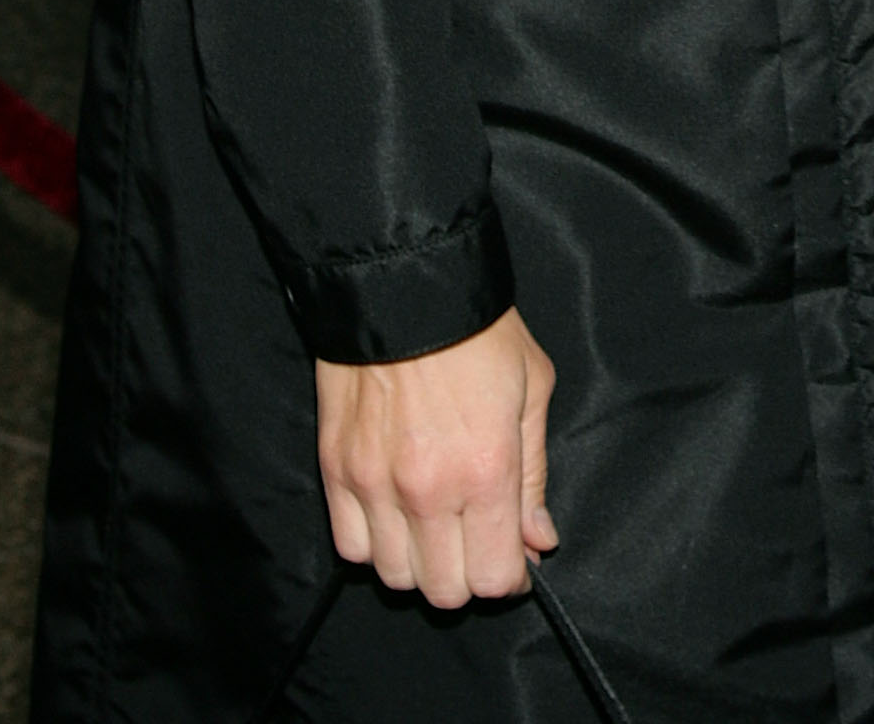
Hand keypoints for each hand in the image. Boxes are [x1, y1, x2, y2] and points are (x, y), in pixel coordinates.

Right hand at [316, 305, 557, 606]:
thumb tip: (537, 540)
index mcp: (485, 469)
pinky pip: (352, 548)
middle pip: (444, 591)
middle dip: (468, 574)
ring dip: (420, 564)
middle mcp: (427, 489)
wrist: (404, 284)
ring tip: (435, 525)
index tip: (513, 558)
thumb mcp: (532, 386)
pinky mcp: (336, 472)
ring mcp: (375, 485)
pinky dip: (375, 545)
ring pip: (396, 577)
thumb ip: (534, 474)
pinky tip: (395, 515)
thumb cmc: (478, 330)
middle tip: (476, 538)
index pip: (493, 578)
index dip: (509, 576)